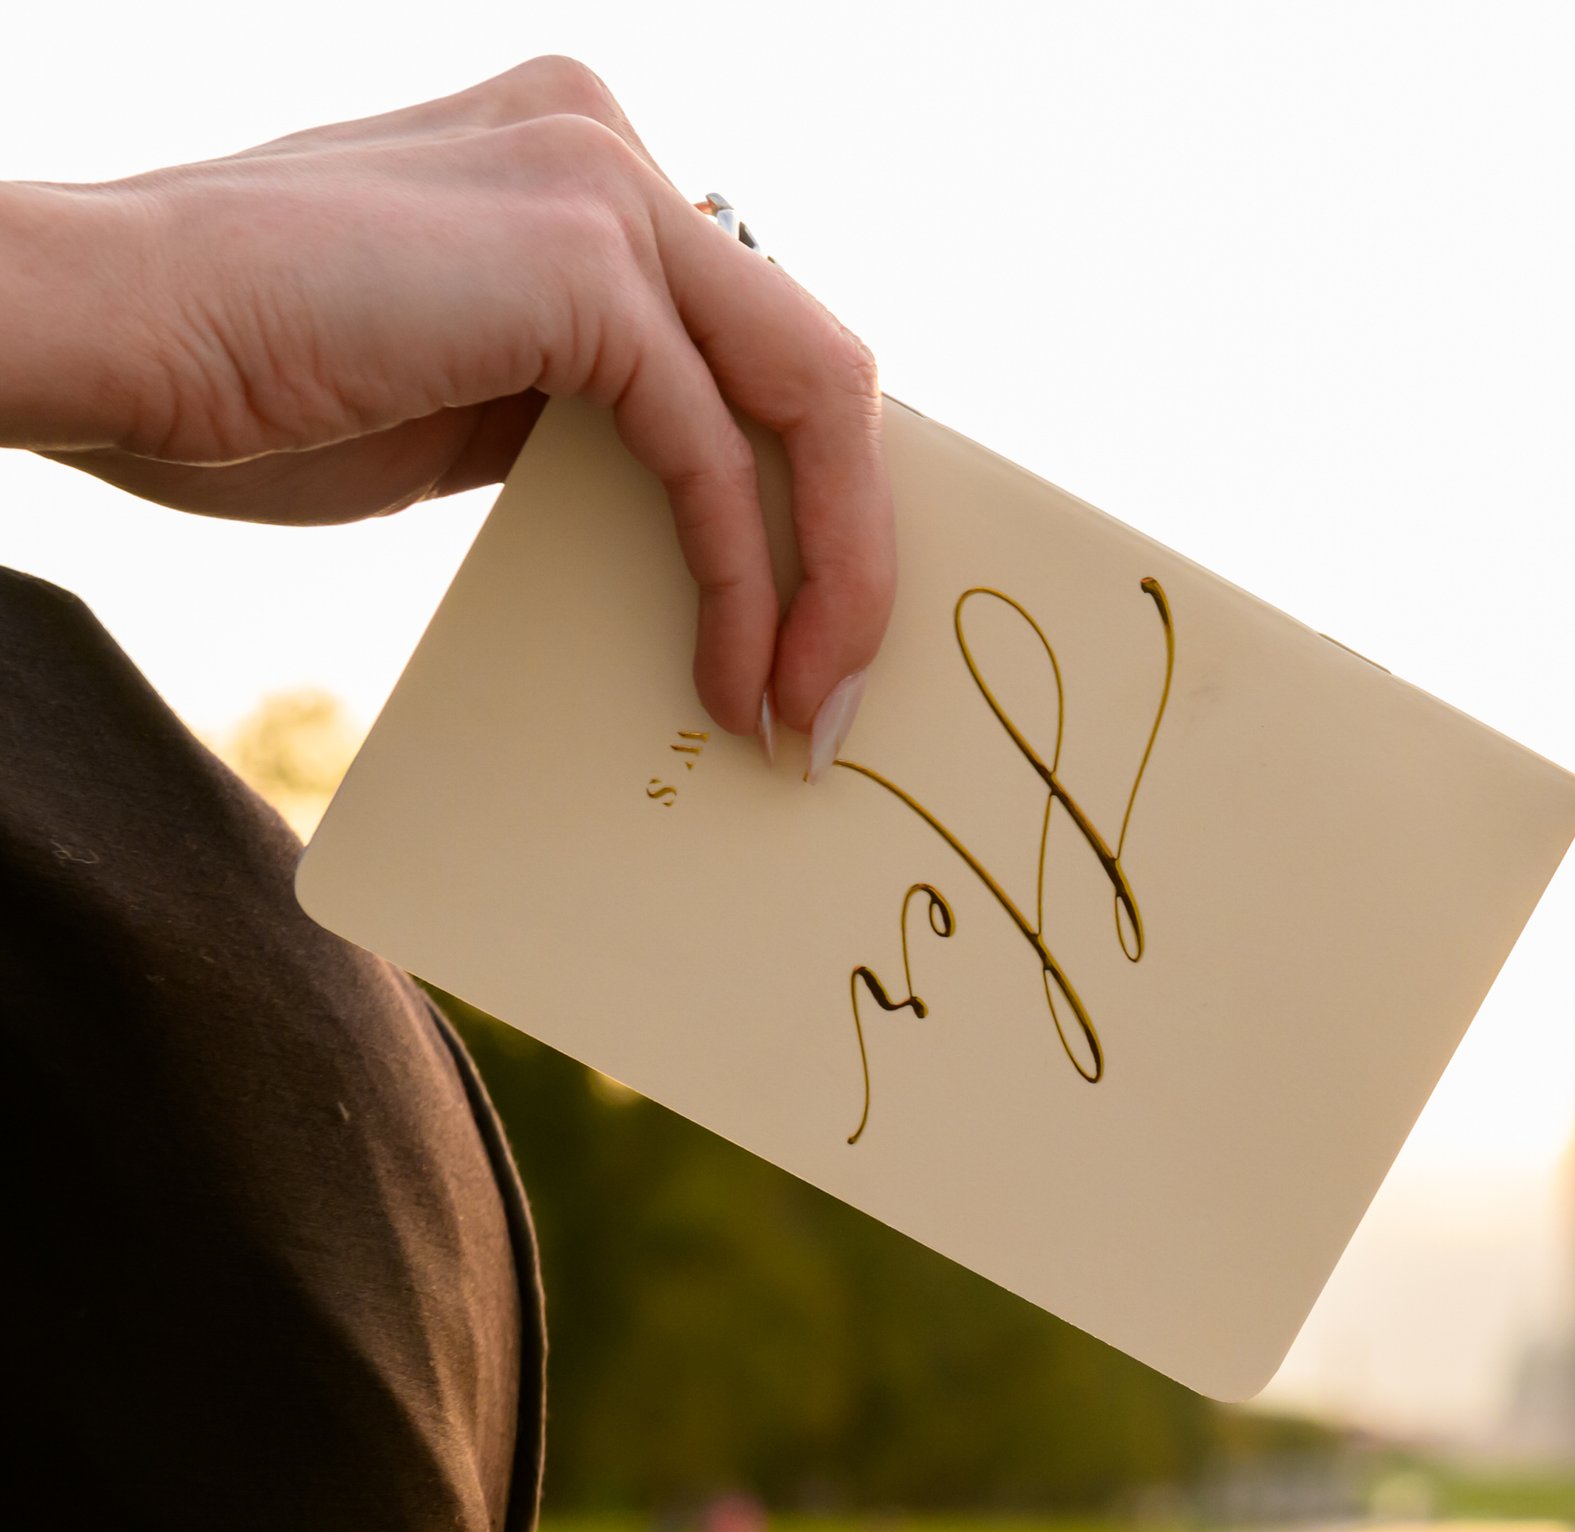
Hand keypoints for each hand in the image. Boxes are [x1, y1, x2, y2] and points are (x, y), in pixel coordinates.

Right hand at [2, 57, 891, 756]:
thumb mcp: (463, 395)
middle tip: (836, 691)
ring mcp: (604, 187)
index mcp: (582, 168)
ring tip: (799, 708)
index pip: (753, 336)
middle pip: (811, 363)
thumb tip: (702, 514)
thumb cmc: (241, 387)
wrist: (94, 340)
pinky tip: (726, 676)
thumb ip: (585, 411)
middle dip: (849, 547)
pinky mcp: (581, 260)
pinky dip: (739, 578)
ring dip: (826, 577)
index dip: (807, 489)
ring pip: (805, 400)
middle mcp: (612, 149)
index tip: (809, 626)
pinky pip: (714, 449)